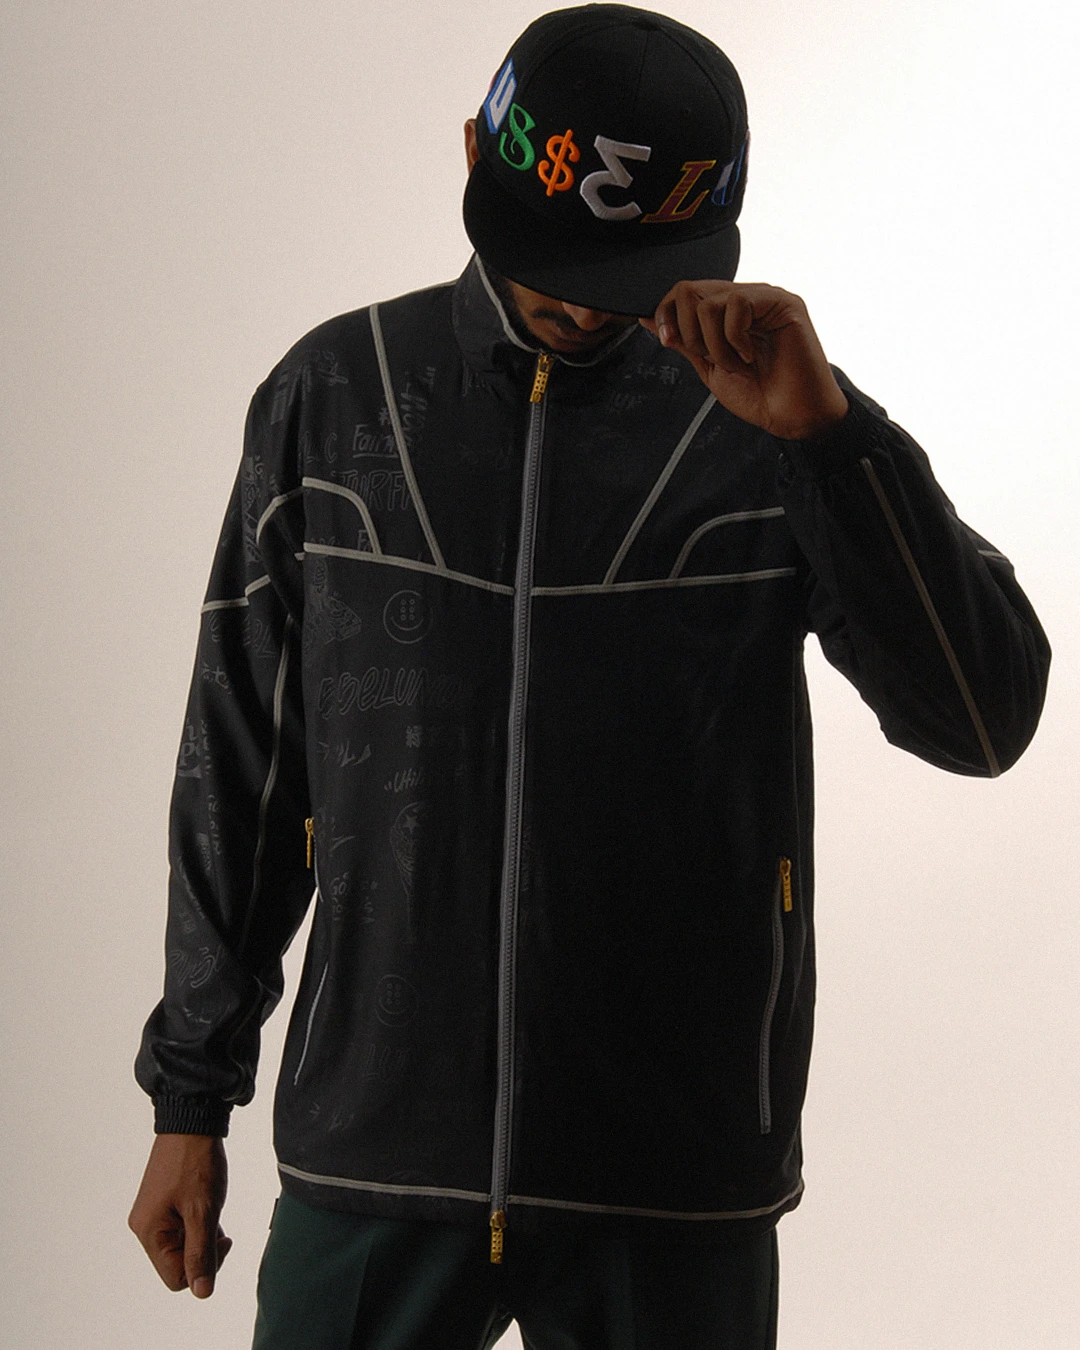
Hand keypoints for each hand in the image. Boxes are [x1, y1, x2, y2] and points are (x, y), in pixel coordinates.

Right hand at [128, 1134, 231, 1296]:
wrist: (191, 1120)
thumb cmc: (196, 1163)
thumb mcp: (203, 1212)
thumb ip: (201, 1253)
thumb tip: (202, 1292)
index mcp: (149, 1232)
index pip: (176, 1278)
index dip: (203, 1268)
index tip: (221, 1241)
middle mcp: (145, 1226)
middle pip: (177, 1262)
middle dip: (202, 1249)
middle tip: (218, 1225)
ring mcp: (152, 1213)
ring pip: (181, 1243)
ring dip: (201, 1233)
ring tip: (211, 1206)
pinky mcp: (161, 1201)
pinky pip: (180, 1226)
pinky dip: (197, 1220)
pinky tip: (207, 1201)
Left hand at [640, 281, 848, 439]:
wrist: (790, 416)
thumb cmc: (758, 395)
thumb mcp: (709, 368)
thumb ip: (683, 341)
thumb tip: (649, 319)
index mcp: (726, 312)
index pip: (683, 292)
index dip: (666, 314)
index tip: (667, 341)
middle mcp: (744, 298)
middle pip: (689, 289)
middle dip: (689, 333)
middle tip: (711, 358)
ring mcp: (763, 298)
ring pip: (709, 303)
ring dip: (715, 345)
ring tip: (738, 364)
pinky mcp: (782, 302)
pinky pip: (737, 305)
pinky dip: (736, 340)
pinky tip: (753, 356)